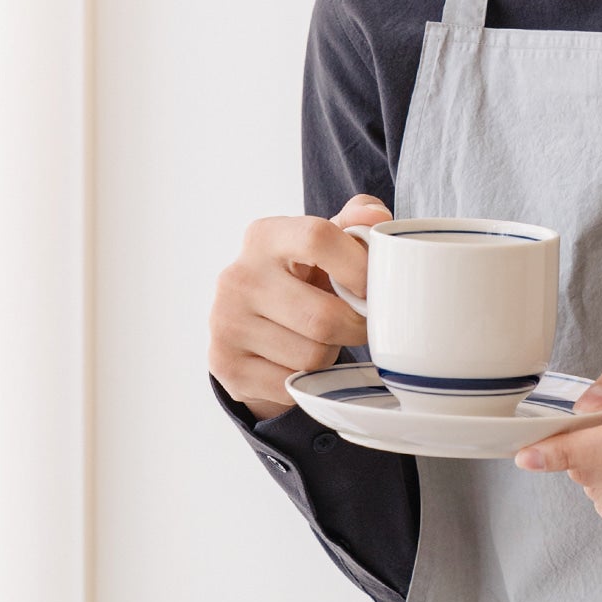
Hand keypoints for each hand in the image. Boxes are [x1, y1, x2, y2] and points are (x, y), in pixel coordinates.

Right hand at [208, 194, 390, 421]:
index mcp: (265, 236)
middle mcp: (238, 276)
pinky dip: (306, 380)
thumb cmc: (300, 279)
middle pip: (323, 317)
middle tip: (358, 324)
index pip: (319, 238)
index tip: (372, 288)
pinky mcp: (225, 365)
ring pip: (311, 356)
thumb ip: (354, 224)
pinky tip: (295, 361)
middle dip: (354, 327)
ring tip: (318, 339)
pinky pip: (291, 384)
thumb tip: (376, 217)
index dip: (359, 267)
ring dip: (328, 354)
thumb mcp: (324, 246)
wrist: (249, 327)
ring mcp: (226, 322)